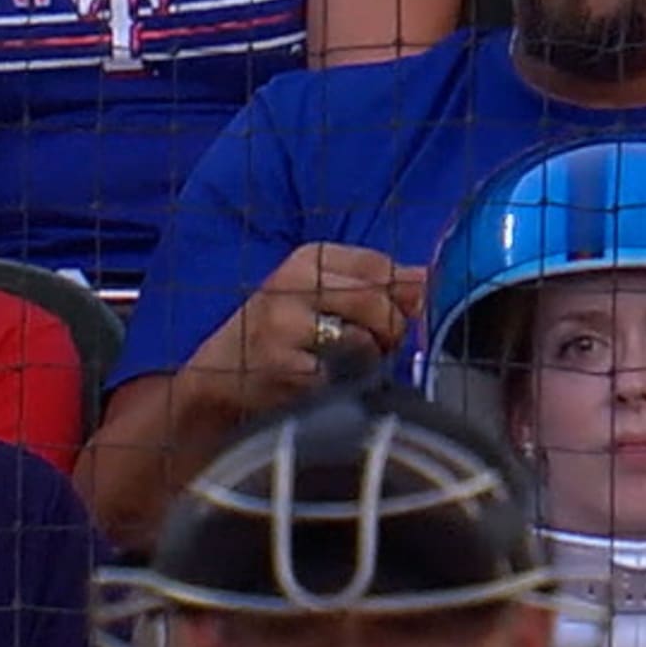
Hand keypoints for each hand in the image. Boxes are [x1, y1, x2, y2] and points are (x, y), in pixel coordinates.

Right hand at [198, 242, 426, 417]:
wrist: (218, 375)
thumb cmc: (277, 333)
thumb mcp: (318, 294)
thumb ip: (375, 284)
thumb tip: (427, 279)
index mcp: (304, 260)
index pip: (377, 266)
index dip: (397, 295)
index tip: (391, 314)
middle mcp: (291, 286)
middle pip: (376, 301)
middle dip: (389, 330)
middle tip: (376, 346)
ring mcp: (285, 329)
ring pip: (364, 342)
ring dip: (368, 361)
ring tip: (345, 364)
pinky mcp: (285, 371)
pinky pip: (344, 379)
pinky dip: (346, 386)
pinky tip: (324, 384)